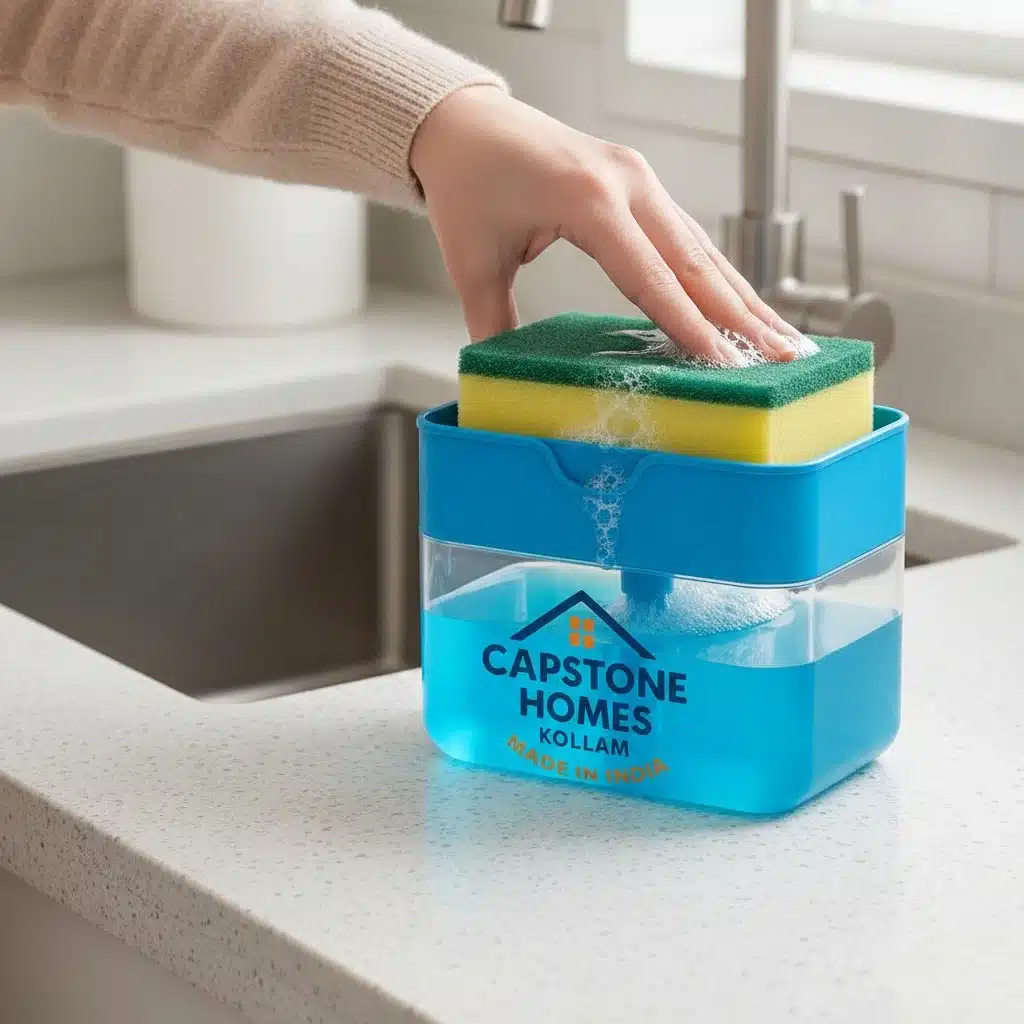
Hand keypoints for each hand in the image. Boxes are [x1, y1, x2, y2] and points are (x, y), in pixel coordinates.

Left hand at [410, 86, 805, 364]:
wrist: (467, 123)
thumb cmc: (466, 185)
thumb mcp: (471, 262)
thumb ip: (494, 323)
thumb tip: (505, 379)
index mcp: (587, 199)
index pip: (650, 276)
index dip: (689, 325)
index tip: (724, 363)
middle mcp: (627, 182)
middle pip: (696, 262)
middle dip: (742, 316)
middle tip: (784, 357)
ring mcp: (639, 178)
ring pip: (703, 248)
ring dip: (744, 298)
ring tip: (784, 339)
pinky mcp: (640, 183)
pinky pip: (688, 236)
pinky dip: (719, 277)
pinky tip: (744, 307)